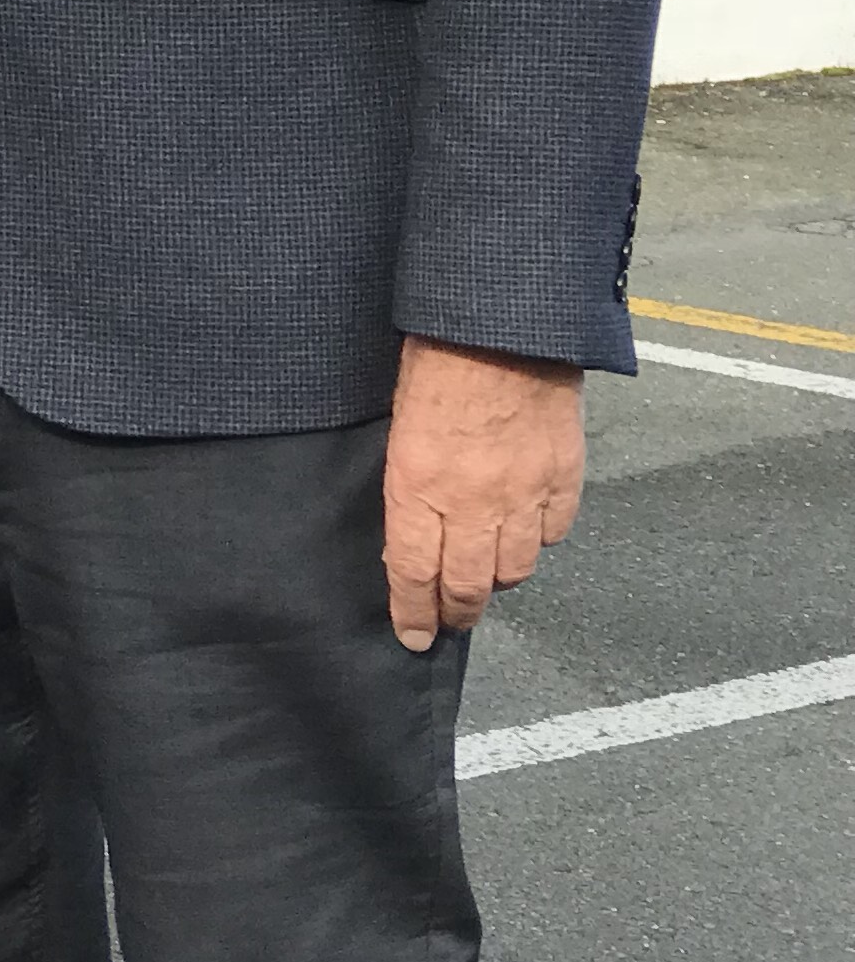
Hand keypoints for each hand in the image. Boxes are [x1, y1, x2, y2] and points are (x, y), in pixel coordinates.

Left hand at [382, 334, 586, 649]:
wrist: (502, 325)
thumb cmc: (435, 358)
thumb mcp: (398, 422)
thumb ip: (409, 481)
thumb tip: (413, 524)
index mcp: (417, 485)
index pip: (412, 571)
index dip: (413, 611)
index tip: (413, 635)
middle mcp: (471, 502)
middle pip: (466, 584)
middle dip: (456, 612)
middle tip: (450, 623)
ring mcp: (523, 493)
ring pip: (515, 568)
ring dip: (497, 579)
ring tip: (485, 580)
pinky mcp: (563, 478)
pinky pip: (554, 532)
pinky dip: (539, 540)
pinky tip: (526, 534)